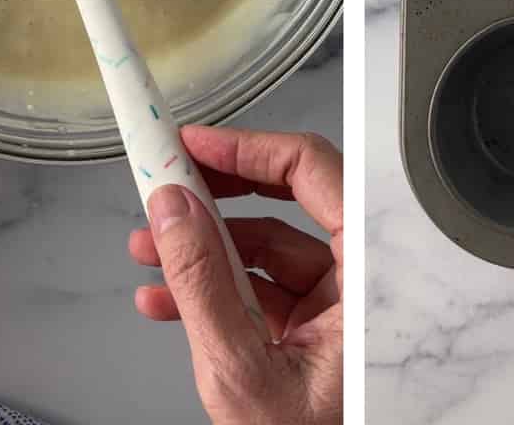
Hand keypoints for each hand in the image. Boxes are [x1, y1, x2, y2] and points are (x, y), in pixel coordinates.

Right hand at [128, 125, 341, 424]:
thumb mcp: (242, 371)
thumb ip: (202, 284)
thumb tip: (172, 210)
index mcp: (367, 272)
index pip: (310, 171)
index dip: (246, 148)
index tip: (193, 143)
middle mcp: (358, 279)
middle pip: (284, 205)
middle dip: (215, 197)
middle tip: (165, 181)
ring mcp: (335, 306)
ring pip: (265, 250)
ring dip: (201, 247)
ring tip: (146, 248)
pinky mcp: (312, 331)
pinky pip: (260, 291)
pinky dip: (213, 289)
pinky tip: (163, 296)